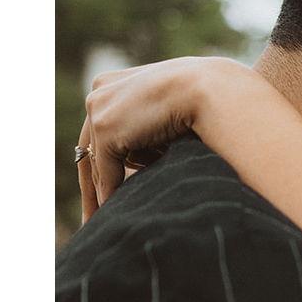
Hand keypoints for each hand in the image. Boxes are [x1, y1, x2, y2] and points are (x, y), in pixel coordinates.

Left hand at [76, 56, 253, 220]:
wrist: (212, 89)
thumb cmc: (205, 103)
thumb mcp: (170, 116)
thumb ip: (149, 134)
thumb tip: (145, 159)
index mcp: (117, 82)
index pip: (100, 130)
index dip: (101, 162)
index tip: (103, 190)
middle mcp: (101, 89)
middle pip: (88, 146)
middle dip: (91, 183)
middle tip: (92, 216)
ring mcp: (100, 106)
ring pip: (96, 161)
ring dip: (101, 190)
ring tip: (105, 218)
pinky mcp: (105, 126)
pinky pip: (104, 171)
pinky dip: (108, 193)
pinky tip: (114, 212)